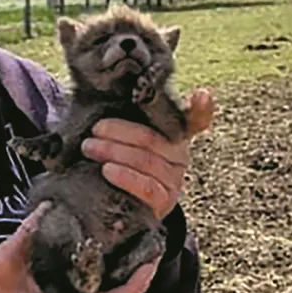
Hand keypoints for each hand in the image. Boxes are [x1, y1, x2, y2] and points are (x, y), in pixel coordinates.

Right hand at [0, 205, 159, 292]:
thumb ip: (28, 235)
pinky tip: (110, 247)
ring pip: (108, 291)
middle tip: (153, 242)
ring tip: (138, 241)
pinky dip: (105, 268)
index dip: (136, 283)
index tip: (152, 262)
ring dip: (124, 270)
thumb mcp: (6, 262)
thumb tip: (48, 207)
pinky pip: (93, 285)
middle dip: (137, 272)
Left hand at [80, 87, 214, 219]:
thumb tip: (108, 88)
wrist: (117, 204)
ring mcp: (174, 180)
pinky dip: (125, 176)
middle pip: (152, 138)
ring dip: (113, 152)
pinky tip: (106, 170)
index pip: (195, 119)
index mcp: (176, 133)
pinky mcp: (164, 201)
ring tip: (89, 148)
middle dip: (119, 132)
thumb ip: (127, 116)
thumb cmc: (120, 161)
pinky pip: (147, 187)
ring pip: (146, 161)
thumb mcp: (125, 137)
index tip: (201, 95)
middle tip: (94, 130)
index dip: (201, 108)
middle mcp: (180, 155)